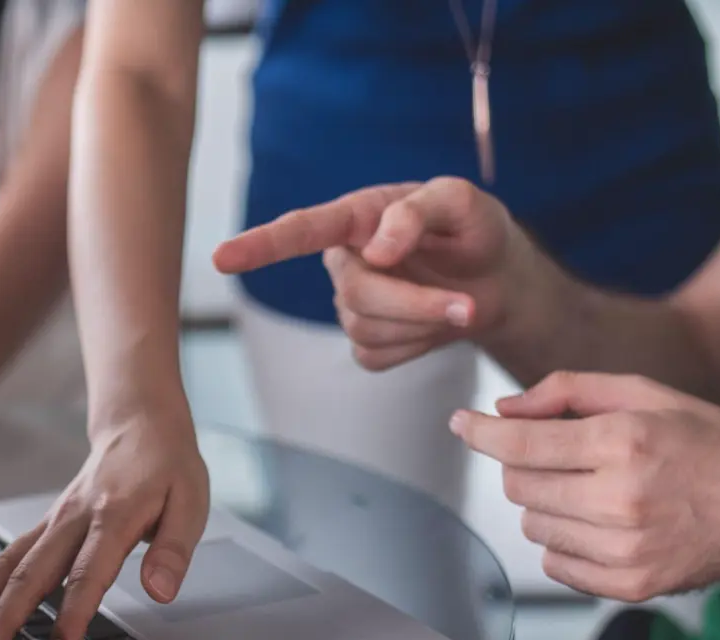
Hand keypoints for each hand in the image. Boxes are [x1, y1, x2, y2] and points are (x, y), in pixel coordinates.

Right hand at [0, 411, 209, 639]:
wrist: (140, 423)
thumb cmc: (168, 466)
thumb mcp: (191, 503)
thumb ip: (174, 550)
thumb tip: (160, 591)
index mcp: (114, 516)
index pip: (86, 575)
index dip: (72, 618)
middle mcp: (75, 518)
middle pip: (32, 573)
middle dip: (5, 620)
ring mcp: (56, 519)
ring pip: (10, 563)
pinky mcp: (48, 523)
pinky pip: (11, 554)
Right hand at [213, 177, 532, 370]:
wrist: (499, 281)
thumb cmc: (474, 230)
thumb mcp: (462, 202)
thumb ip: (418, 211)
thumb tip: (377, 249)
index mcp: (357, 217)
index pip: (300, 230)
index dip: (259, 246)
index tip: (221, 258)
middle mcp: (345, 260)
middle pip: (355, 294)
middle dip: (414, 304)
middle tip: (466, 305)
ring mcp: (352, 304)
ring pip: (365, 329)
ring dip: (422, 324)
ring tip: (459, 305)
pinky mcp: (367, 342)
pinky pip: (376, 357)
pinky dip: (416, 347)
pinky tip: (433, 326)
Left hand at [450, 371, 719, 598]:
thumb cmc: (708, 445)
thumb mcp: (645, 394)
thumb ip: (567, 391)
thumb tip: (504, 410)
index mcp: (624, 443)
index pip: (521, 444)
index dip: (481, 433)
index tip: (461, 424)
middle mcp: (621, 499)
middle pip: (519, 485)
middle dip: (525, 465)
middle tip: (561, 456)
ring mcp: (624, 549)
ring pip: (532, 525)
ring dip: (545, 504)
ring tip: (591, 490)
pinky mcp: (628, 585)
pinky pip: (554, 564)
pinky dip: (563, 543)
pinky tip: (599, 523)